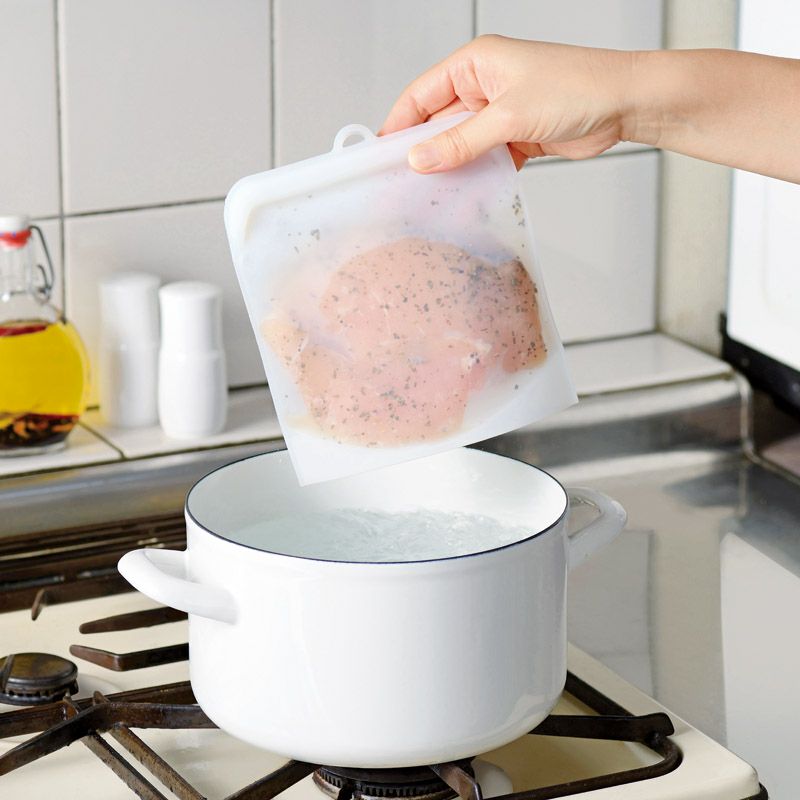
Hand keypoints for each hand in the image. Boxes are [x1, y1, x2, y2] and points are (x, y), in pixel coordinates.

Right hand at [380, 35, 634, 172]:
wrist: (625, 104)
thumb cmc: (576, 88)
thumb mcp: (508, 117)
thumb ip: (461, 141)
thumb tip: (419, 159)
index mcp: (475, 64)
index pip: (421, 95)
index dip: (399, 124)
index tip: (381, 155)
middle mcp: (483, 86)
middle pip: (438, 122)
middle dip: (423, 151)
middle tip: (403, 184)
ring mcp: (499, 113)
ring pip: (460, 144)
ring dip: (450, 167)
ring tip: (430, 195)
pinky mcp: (515, 137)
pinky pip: (483, 158)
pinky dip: (475, 175)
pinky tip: (463, 195)